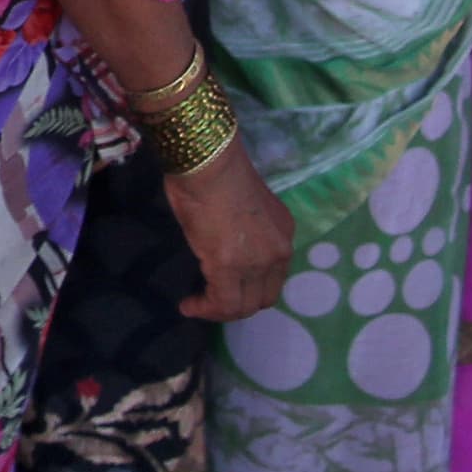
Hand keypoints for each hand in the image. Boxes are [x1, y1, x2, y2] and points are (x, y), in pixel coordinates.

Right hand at [164, 139, 296, 320]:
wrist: (206, 160)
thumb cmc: (216, 170)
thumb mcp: (241, 204)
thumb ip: (241, 228)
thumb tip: (222, 238)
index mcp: (283, 233)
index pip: (274, 275)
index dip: (251, 287)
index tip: (226, 285)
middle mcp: (278, 252)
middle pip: (263, 297)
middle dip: (237, 304)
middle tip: (211, 300)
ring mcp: (257, 263)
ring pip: (243, 305)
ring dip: (220, 310)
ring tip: (196, 306)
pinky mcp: (230, 268)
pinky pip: (222, 303)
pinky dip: (205, 309)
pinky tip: (188, 305)